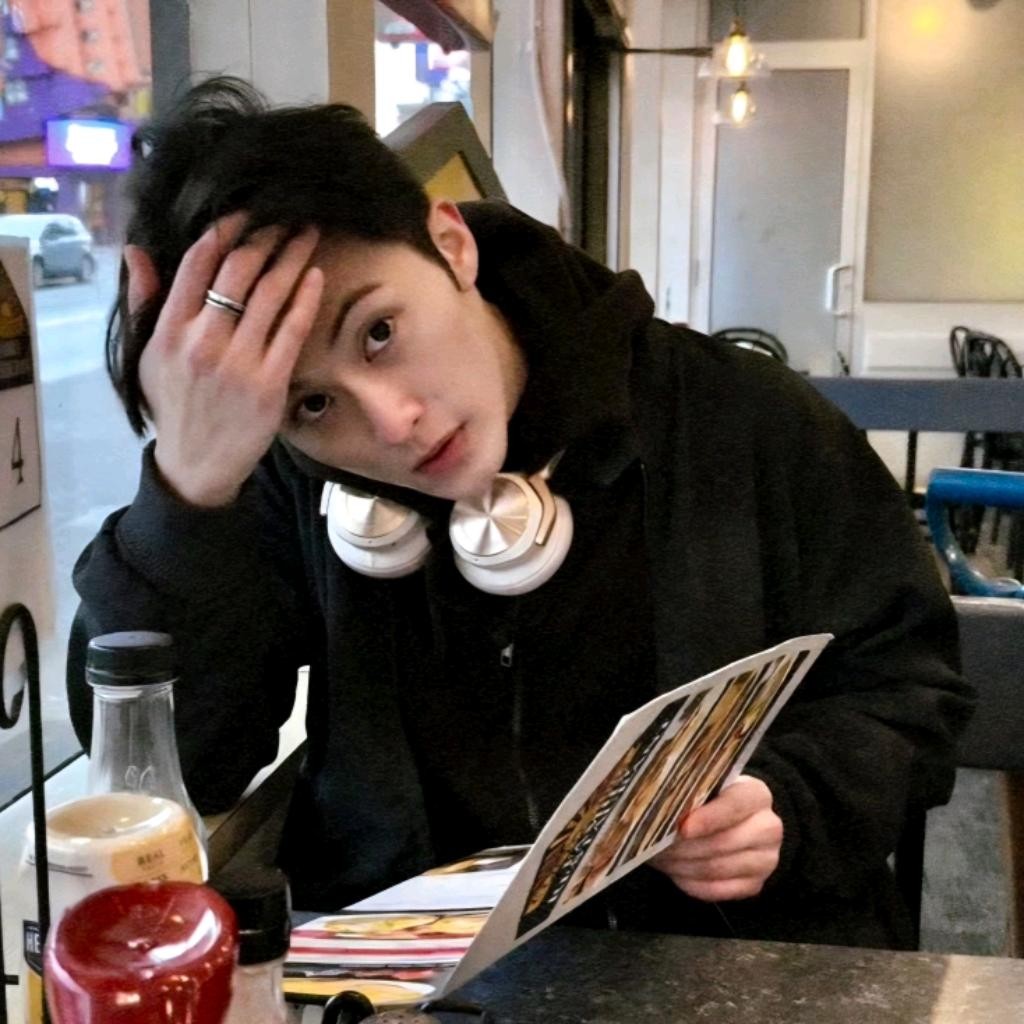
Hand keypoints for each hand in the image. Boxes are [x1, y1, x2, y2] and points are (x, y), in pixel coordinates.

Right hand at [129, 215, 322, 506]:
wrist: (196, 463)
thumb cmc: (174, 405)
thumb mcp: (146, 355)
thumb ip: (145, 302)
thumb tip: (137, 251)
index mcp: (170, 330)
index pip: (197, 264)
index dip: (224, 230)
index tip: (246, 211)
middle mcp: (203, 342)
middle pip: (239, 272)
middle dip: (266, 236)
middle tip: (287, 215)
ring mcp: (239, 363)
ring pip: (270, 295)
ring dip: (292, 257)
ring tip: (308, 233)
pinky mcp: (270, 384)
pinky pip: (291, 331)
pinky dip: (305, 299)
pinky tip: (315, 276)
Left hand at [649, 775, 781, 900]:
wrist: (728, 823)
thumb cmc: (708, 800)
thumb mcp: (702, 788)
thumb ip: (690, 795)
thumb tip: (666, 812)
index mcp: (756, 794)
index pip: (735, 805)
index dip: (708, 818)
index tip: (683, 827)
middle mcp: (769, 827)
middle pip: (724, 841)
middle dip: (686, 845)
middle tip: (657, 844)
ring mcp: (766, 859)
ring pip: (717, 868)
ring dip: (684, 865)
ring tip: (660, 857)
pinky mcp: (755, 884)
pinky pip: (717, 890)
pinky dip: (691, 883)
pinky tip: (676, 872)